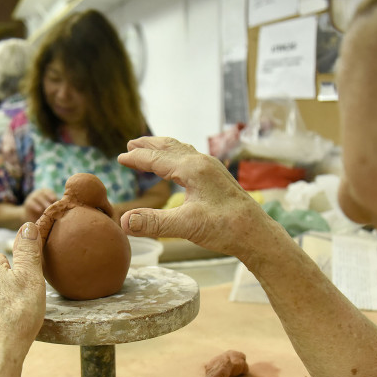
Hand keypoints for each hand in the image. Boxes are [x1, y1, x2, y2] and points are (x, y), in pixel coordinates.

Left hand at [0, 222, 45, 361]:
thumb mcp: (31, 276)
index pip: (8, 261)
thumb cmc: (17, 314)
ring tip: (14, 317)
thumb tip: (27, 225)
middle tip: (22, 305)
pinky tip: (3, 327)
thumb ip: (28, 249)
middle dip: (10, 288)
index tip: (25, 291)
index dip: (20, 275)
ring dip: (2, 302)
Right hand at [22, 188, 57, 222]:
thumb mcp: (51, 206)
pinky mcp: (28, 203)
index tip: (54, 198)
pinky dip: (35, 206)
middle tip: (51, 205)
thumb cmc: (45, 210)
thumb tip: (64, 206)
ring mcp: (32, 197)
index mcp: (45, 192)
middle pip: (42, 193)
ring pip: (37, 197)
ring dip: (42, 202)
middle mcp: (38, 193)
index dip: (51, 194)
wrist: (32, 215)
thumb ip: (56, 205)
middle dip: (47, 199)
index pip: (48, 191)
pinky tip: (39, 210)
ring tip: (46, 208)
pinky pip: (30, 203)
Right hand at [117, 136, 266, 257]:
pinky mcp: (218, 178)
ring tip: (150, 148)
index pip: (157, 159)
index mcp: (192, 169)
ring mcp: (212, 169)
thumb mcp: (186, 226)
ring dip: (163, 148)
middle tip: (131, 143)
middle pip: (170, 147)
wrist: (256, 232)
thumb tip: (123, 222)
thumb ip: (153, 223)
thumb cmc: (225, 227)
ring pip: (182, 151)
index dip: (137, 158)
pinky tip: (178, 166)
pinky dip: (177, 156)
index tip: (120, 157)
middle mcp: (203, 163)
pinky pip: (192, 158)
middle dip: (149, 145)